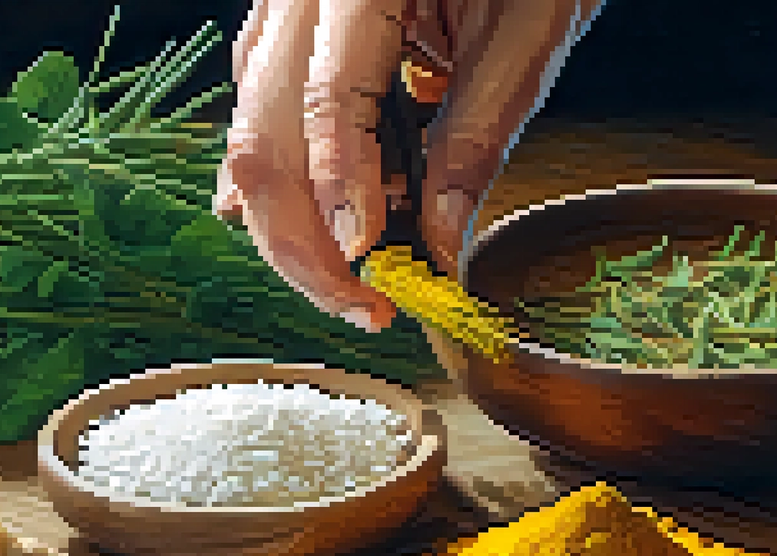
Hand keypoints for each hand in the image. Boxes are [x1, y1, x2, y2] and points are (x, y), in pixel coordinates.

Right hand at [213, 0, 604, 331]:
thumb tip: (443, 245)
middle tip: (364, 306)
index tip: (369, 264)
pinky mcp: (286, 42)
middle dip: (303, 243)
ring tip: (362, 279)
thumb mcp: (526, 33)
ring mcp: (280, 16)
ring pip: (250, 142)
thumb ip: (478, 136)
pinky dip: (295, 189)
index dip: (343, 191)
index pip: (326, 99)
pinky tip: (322, 233)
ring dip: (296, 228)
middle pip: (262, 140)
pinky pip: (264, 125)